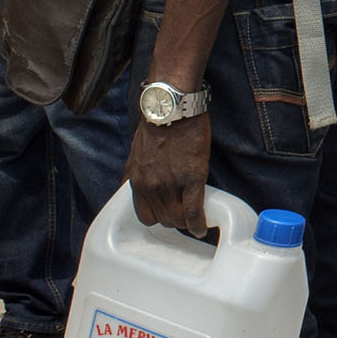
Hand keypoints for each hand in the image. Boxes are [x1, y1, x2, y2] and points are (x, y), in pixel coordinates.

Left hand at [125, 110, 211, 233]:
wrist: (171, 109)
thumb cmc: (156, 125)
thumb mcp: (135, 153)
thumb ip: (134, 173)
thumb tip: (133, 184)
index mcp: (137, 181)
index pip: (145, 215)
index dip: (159, 217)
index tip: (168, 214)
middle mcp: (150, 187)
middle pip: (163, 220)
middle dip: (175, 220)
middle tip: (185, 214)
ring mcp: (171, 185)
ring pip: (178, 219)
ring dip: (187, 222)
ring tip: (195, 217)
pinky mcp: (192, 179)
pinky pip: (194, 212)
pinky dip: (198, 224)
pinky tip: (203, 228)